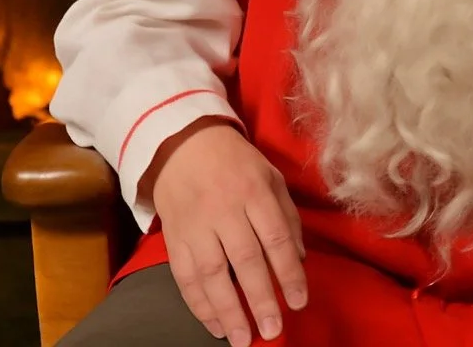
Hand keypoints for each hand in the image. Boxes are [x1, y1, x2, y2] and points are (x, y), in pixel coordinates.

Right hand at [148, 118, 306, 345]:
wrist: (181, 145)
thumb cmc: (236, 163)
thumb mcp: (270, 177)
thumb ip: (286, 217)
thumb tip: (298, 260)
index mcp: (254, 192)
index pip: (275, 238)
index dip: (288, 272)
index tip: (299, 302)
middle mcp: (224, 209)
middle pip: (244, 259)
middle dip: (260, 299)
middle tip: (272, 330)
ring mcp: (195, 225)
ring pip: (211, 273)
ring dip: (226, 311)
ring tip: (241, 339)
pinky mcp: (173, 238)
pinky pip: (184, 277)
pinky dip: (198, 305)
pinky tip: (214, 325)